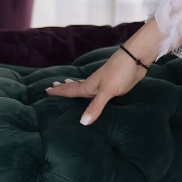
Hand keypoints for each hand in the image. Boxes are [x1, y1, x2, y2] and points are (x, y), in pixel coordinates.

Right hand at [45, 22, 160, 124]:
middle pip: (75, 87)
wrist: (136, 58)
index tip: (46, 90)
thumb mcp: (107, 91)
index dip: (59, 91)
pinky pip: (97, 90)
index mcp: (89, 86)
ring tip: (66, 84)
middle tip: (52, 86)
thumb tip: (82, 122)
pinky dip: (90, 90)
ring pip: (85, 87)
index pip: (70, 91)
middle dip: (63, 88)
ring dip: (75, 86)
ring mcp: (103, 84)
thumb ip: (96, 106)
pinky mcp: (113, 85)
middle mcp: (94, 85)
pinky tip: (93, 90)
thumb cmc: (120, 72)